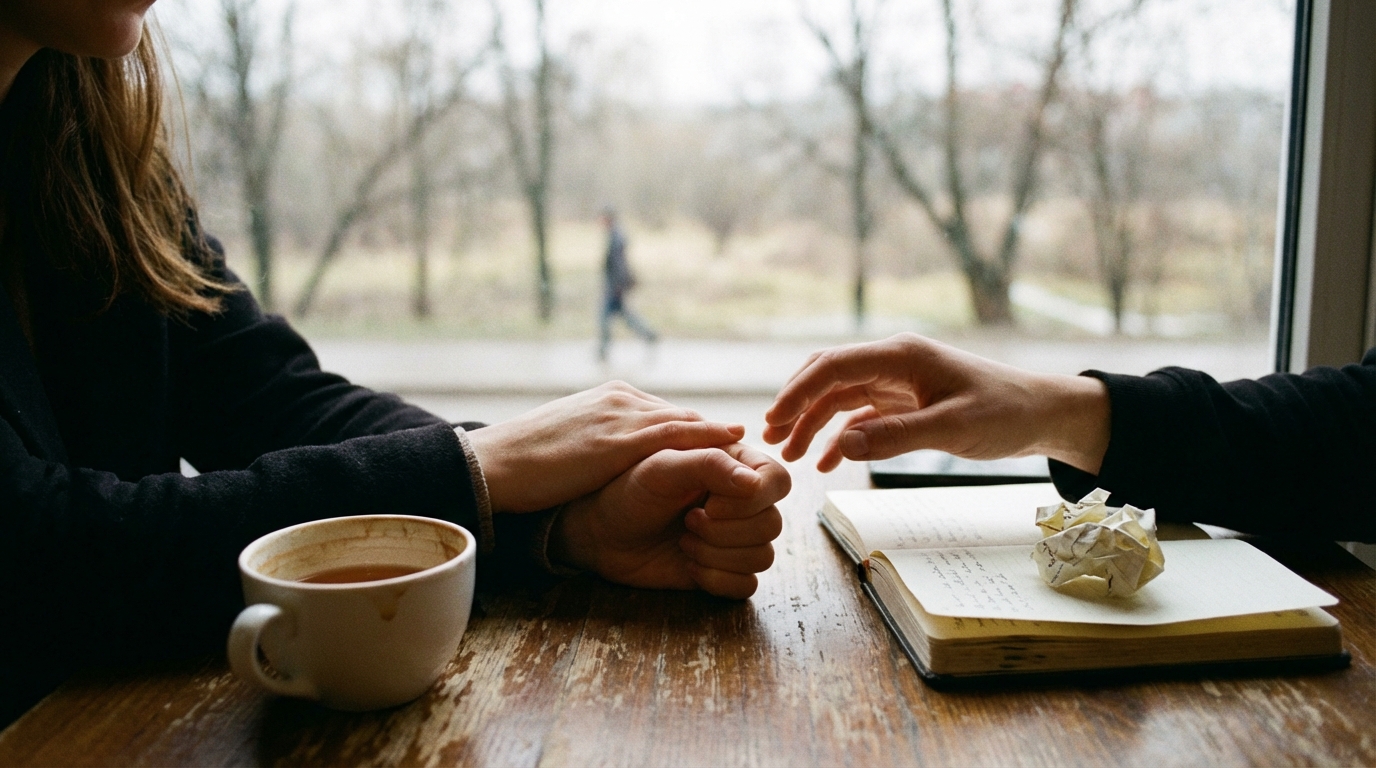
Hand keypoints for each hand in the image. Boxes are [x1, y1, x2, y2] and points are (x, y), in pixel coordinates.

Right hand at [467, 381, 745, 512]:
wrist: (493, 464)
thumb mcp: (569, 448)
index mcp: (606, 401)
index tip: (721, 448)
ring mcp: (620, 415)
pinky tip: (734, 447)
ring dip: (719, 435)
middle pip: (680, 415)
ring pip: (684, 421)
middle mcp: (619, 400)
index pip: (662, 415)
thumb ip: (599, 446)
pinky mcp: (619, 439)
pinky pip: (676, 435)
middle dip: (712, 434)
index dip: (693, 434)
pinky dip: (708, 438)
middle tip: (748, 453)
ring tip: (752, 452)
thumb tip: (614, 466)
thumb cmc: (523, 464)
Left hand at [550, 443, 790, 598]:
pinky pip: (748, 584)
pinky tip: (690, 566)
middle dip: (725, 531)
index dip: (751, 499)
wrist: (600, 531)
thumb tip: (754, 483)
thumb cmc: (627, 488)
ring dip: (719, 555)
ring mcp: (733, 537)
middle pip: (772, 524)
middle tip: (687, 522)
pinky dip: (720, 580)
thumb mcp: (662, 466)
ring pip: (764, 556)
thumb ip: (708, 465)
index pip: (778, 481)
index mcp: (735, 465)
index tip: (708, 503)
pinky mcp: (723, 569)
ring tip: (684, 541)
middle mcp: (741, 502)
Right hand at [762, 333, 1110, 473]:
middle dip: (796, 405)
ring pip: (841, 398)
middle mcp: (894, 362)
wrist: (1044, 415)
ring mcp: (899, 382)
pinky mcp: (907, 402)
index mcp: (901, 356)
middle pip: (828, 377)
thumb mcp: (952, 428)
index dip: (797, 392)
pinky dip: (841, 437)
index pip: (833, 366)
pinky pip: (862, 416)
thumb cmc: (1005, 414)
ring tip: (790, 455)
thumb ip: (897, 436)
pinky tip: (826, 463)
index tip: (773, 420)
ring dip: (813, 424)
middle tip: (770, 439)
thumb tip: (842, 445)